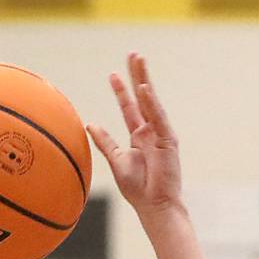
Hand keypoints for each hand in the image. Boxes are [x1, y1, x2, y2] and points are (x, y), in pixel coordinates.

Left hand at [88, 53, 182, 218]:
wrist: (154, 205)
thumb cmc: (138, 187)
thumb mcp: (116, 160)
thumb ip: (105, 142)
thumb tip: (90, 124)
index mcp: (139, 135)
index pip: (129, 107)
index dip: (121, 90)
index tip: (113, 74)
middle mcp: (151, 130)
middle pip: (143, 97)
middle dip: (137, 75)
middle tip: (132, 54)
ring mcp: (161, 133)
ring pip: (151, 101)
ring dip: (144, 80)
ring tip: (139, 60)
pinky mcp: (168, 140)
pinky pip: (158, 118)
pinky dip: (151, 103)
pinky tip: (144, 89)